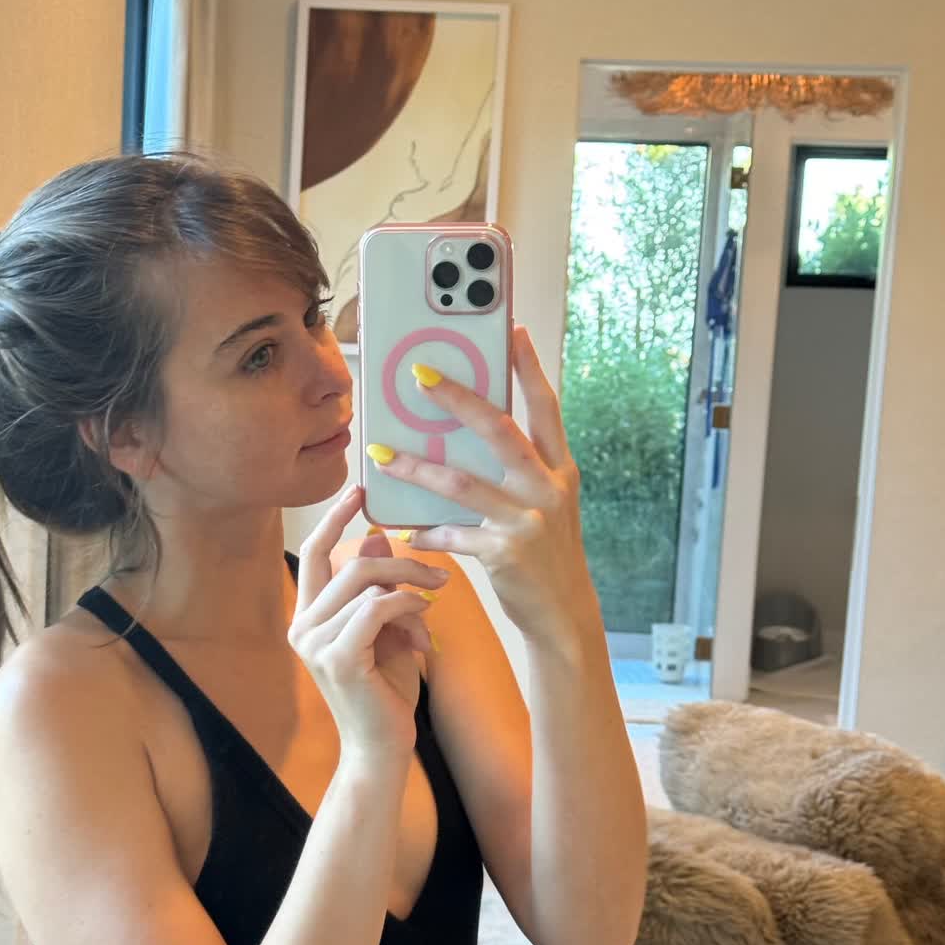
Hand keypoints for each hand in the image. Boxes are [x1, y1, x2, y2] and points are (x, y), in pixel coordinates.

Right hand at [290, 486, 444, 758]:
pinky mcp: (336, 658)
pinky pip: (376, 609)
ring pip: (366, 583)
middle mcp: (302, 626)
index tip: (360, 489)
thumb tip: (379, 536)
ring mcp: (314, 642)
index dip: (335, 518)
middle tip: (439, 574)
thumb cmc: (386, 693)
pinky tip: (425, 627)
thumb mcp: (386, 631)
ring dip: (411, 589)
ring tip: (434, 607)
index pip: (313, 552)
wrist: (382, 749)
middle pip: (350, 563)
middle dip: (401, 562)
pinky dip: (407, 609)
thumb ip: (379, 589)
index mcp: (308, 616)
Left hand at [364, 325, 599, 655]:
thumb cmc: (545, 553)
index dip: (529, 368)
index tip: (511, 330)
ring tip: (381, 454)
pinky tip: (408, 529)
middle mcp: (548, 489)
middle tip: (419, 375)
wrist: (563, 614)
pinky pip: (452, 534)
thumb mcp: (545, 504)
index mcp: (560, 469)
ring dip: (415, 467)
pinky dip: (426, 531)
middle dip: (458, 399)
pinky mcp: (503, 554)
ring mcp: (527, 521)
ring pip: (460, 483)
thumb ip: (519, 470)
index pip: (546, 407)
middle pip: (499, 431)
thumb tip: (466, 434)